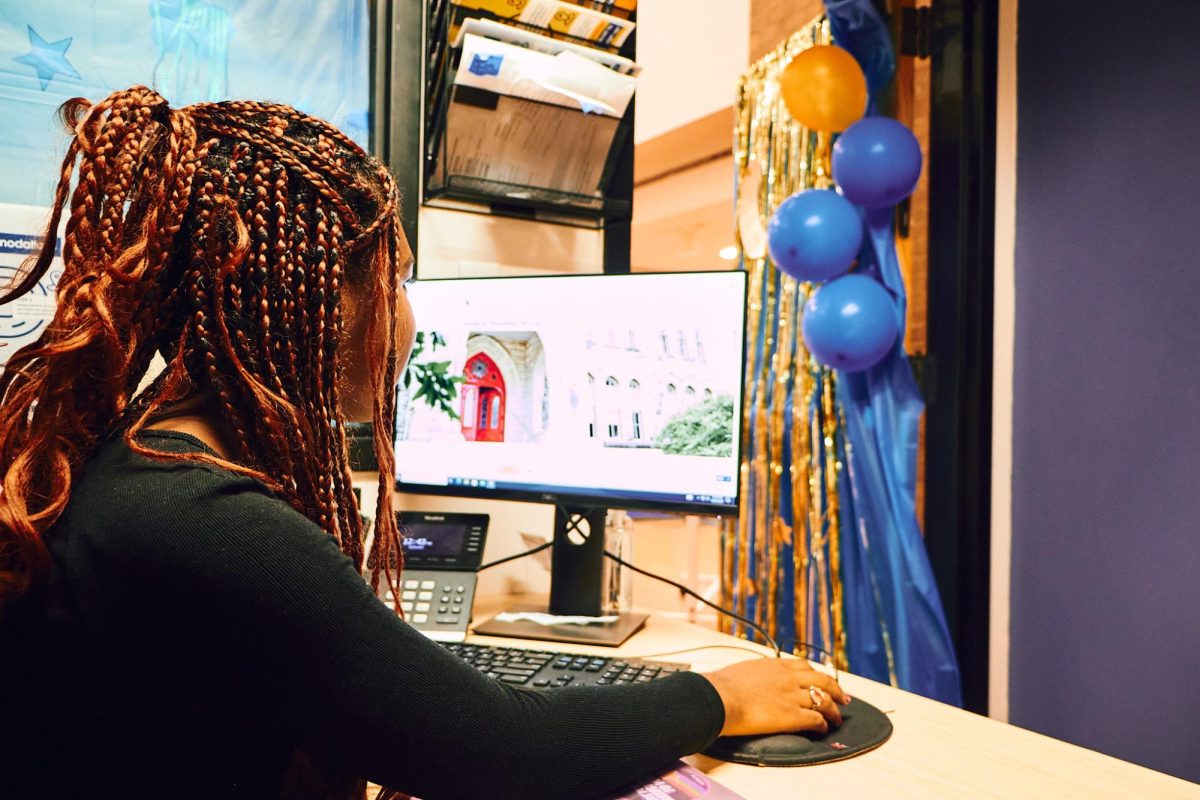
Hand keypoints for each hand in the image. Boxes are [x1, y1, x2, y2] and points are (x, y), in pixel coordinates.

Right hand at [700, 658, 849, 736]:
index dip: (817, 674)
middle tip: (844, 698)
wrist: (720, 697)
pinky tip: (822, 729)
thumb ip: (755, 674)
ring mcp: (792, 696)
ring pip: (824, 700)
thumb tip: (749, 681)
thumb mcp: (742, 671)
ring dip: (833, 711)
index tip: (822, 680)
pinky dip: (822, 724)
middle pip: (822, 680)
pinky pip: (816, 719)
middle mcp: (788, 678)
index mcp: (775, 665)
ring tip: (837, 719)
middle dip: (836, 690)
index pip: (804, 666)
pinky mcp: (792, 716)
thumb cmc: (721, 686)